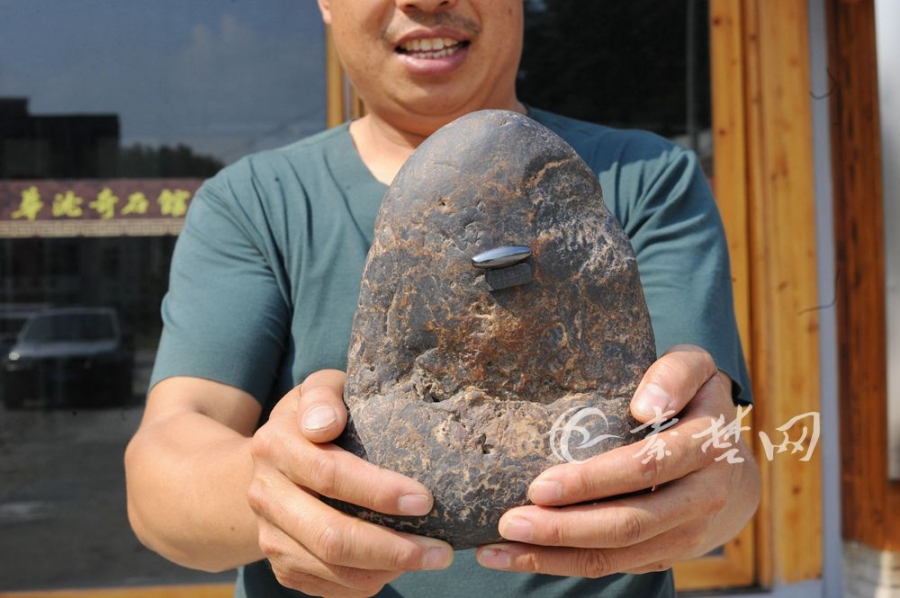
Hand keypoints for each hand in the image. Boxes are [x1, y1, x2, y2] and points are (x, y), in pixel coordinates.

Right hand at [248, 370, 453, 596]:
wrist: (265, 462)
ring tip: (432, 558)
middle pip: (330, 536)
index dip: (378, 491)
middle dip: (392, 547)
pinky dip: (368, 582)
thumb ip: (323, 396)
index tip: (426, 499)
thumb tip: (326, 424)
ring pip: (331, 568)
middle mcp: (266, 495)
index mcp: (276, 446)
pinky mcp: (280, 565)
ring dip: (387, 570)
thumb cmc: (313, 417)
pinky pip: (327, 587)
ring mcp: (270, 535)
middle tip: (441, 550)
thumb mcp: (318, 390)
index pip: (328, 474)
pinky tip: (398, 566)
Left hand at [476, 345, 760, 576]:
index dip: (591, 481)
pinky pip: (613, 566)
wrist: (734, 465)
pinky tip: (520, 557)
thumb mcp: (697, 371)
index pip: (645, 468)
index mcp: (706, 448)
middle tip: (509, 521)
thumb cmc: (698, 405)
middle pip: (628, 523)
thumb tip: (644, 406)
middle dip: (563, 527)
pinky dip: (564, 565)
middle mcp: (703, 499)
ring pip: (616, 555)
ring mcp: (686, 536)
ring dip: (554, 556)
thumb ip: (674, 374)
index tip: (540, 485)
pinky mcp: (665, 555)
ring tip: (498, 550)